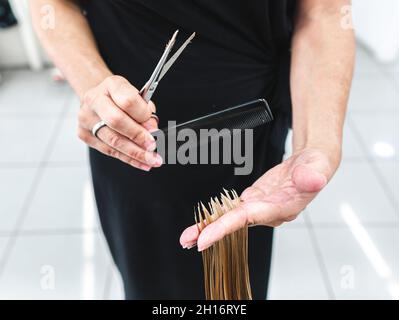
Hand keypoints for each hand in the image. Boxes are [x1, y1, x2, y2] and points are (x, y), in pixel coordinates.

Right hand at [78, 75, 162, 170]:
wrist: (99, 98)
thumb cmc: (121, 98)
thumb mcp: (137, 97)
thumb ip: (146, 112)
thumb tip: (152, 130)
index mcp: (111, 85)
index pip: (128, 101)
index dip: (143, 116)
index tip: (154, 128)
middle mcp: (95, 100)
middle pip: (116, 121)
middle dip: (138, 137)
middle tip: (153, 147)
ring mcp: (86, 118)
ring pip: (113, 140)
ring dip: (136, 153)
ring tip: (152, 160)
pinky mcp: (84, 134)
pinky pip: (109, 150)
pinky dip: (129, 158)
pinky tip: (142, 163)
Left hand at [180, 148, 337, 250]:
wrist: (311, 166)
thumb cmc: (315, 167)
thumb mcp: (317, 165)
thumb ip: (313, 174)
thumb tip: (312, 180)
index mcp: (282, 207)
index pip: (248, 218)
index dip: (225, 227)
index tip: (204, 239)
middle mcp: (268, 213)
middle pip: (235, 223)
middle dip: (210, 233)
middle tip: (187, 241)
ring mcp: (259, 208)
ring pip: (230, 219)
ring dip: (209, 228)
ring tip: (187, 236)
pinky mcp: (253, 201)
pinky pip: (232, 210)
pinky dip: (217, 216)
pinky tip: (202, 221)